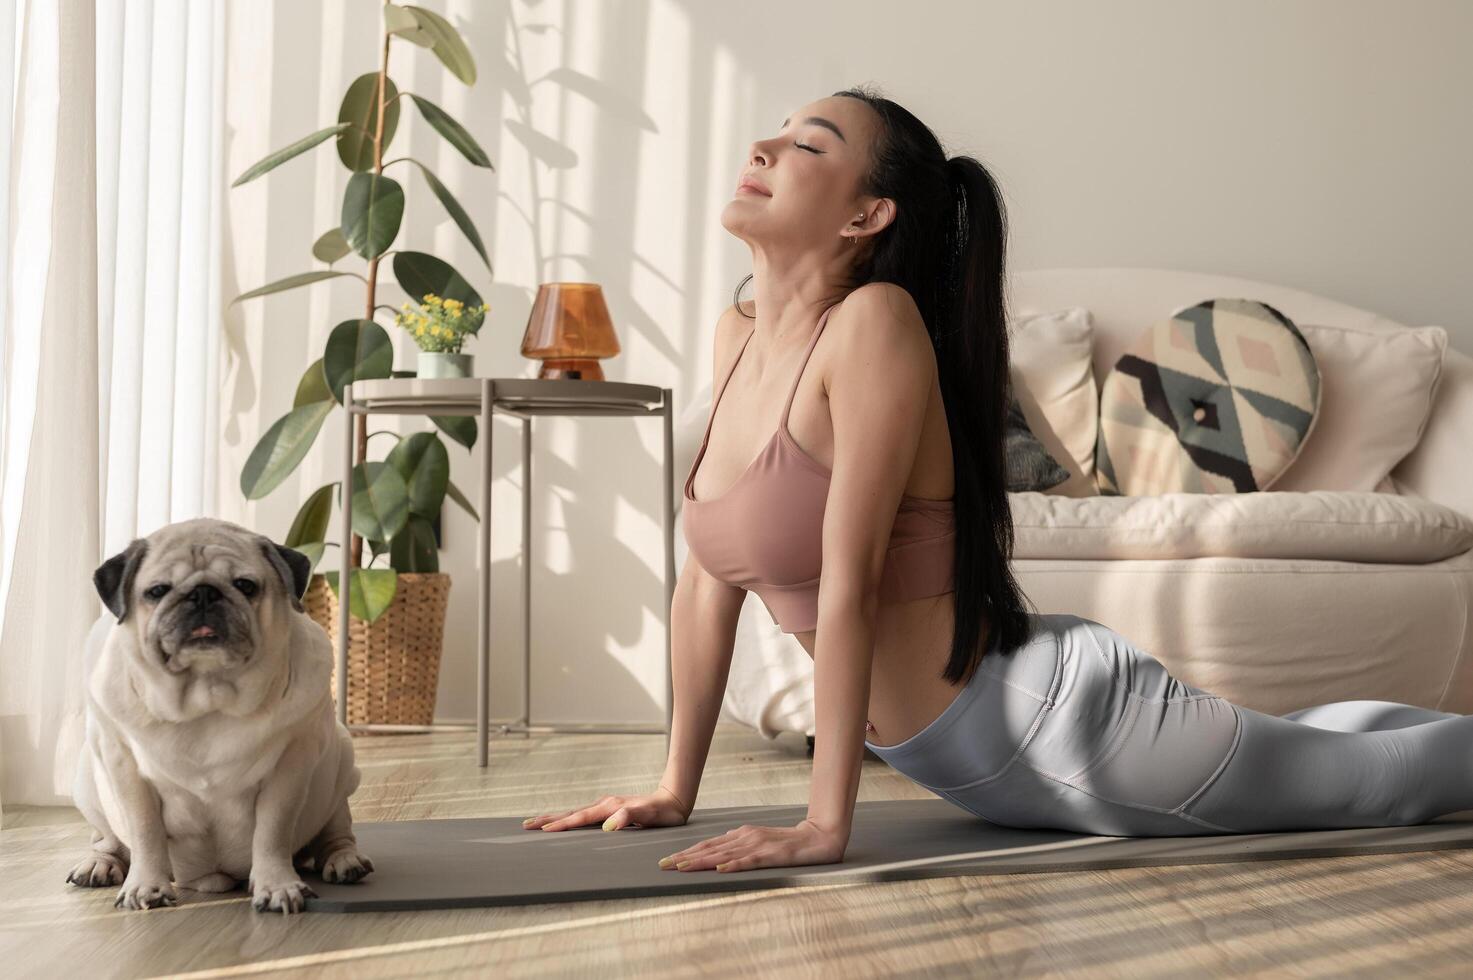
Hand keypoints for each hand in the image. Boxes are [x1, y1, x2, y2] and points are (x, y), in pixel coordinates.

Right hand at [522, 785, 691, 831]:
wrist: (673, 801)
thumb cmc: (662, 812)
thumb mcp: (648, 815)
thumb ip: (628, 816)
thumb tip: (608, 826)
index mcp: (609, 807)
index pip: (580, 818)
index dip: (562, 825)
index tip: (544, 830)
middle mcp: (604, 804)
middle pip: (571, 813)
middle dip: (549, 819)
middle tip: (526, 825)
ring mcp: (606, 806)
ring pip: (575, 813)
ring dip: (555, 818)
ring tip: (537, 823)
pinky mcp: (609, 810)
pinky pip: (583, 815)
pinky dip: (569, 818)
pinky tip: (565, 822)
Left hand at [657, 818, 845, 872]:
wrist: (819, 837)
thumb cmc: (788, 842)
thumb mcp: (760, 840)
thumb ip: (740, 844)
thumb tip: (720, 849)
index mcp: (742, 834)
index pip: (709, 845)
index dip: (687, 853)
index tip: (667, 861)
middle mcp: (746, 836)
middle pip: (710, 849)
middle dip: (685, 857)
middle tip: (663, 865)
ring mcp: (758, 845)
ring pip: (724, 855)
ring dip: (701, 862)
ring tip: (681, 867)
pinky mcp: (771, 854)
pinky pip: (749, 861)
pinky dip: (733, 865)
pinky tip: (720, 870)